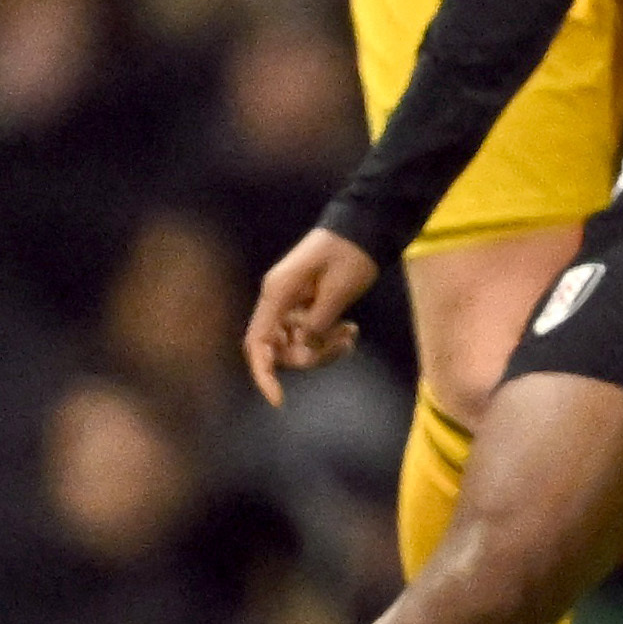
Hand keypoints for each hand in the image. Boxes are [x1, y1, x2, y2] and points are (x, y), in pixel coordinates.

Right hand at [245, 225, 381, 398]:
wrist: (365, 224)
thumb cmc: (352, 252)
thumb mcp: (339, 289)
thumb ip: (318, 322)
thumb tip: (302, 350)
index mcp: (278, 293)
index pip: (258, 343)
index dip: (264, 374)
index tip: (278, 399)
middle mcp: (277, 298)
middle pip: (279, 348)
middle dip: (310, 355)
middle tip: (346, 341)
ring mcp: (289, 301)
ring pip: (296, 343)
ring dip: (323, 347)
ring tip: (353, 333)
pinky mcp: (304, 303)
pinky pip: (308, 332)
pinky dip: (327, 337)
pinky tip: (351, 330)